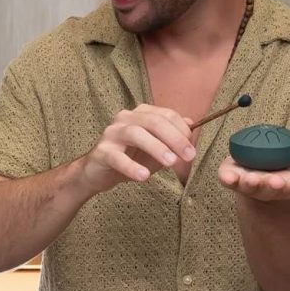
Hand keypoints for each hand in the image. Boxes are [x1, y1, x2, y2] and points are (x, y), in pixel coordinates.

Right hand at [80, 105, 196, 193]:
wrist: (98, 173)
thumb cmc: (130, 158)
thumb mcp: (156, 147)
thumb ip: (172, 137)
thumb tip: (191, 125)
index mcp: (140, 114)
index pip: (165, 115)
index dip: (182, 131)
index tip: (191, 150)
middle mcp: (125, 119)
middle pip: (153, 122)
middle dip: (174, 138)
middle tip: (188, 156)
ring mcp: (112, 134)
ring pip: (136, 134)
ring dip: (156, 148)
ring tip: (170, 163)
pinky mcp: (101, 152)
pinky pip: (117, 158)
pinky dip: (132, 167)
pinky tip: (144, 176)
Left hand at [218, 145, 289, 200]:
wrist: (263, 160)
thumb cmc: (289, 166)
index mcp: (287, 186)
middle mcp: (267, 186)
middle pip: (272, 189)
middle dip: (276, 187)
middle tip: (280, 183)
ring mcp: (248, 180)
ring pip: (249, 185)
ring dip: (251, 183)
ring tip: (253, 180)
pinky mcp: (231, 173)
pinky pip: (227, 177)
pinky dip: (227, 178)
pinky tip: (227, 177)